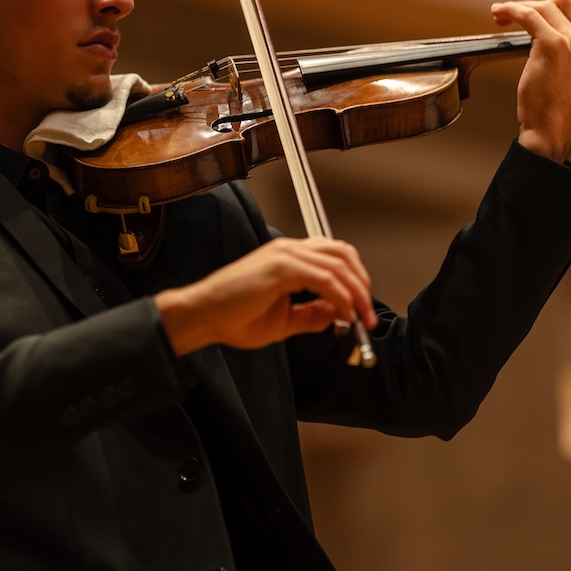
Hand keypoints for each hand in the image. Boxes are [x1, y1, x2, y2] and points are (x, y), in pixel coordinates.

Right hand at [155, 236, 376, 355]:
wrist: (203, 316)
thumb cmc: (233, 318)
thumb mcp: (284, 320)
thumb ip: (311, 315)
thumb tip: (337, 314)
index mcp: (288, 257)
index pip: (334, 255)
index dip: (354, 279)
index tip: (361, 309)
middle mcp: (289, 250)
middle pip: (343, 254)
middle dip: (362, 284)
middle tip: (367, 315)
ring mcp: (285, 255)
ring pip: (338, 265)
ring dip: (356, 294)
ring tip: (360, 319)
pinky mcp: (281, 268)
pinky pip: (324, 280)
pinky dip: (340, 298)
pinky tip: (343, 316)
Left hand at [490, 0, 570, 162]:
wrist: (551, 128)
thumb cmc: (555, 108)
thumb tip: (547, 32)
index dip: (563, 8)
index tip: (543, 16)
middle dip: (542, 2)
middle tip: (522, 14)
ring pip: (545, 5)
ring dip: (518, 5)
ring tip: (501, 14)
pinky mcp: (552, 45)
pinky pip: (528, 14)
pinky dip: (511, 9)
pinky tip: (500, 14)